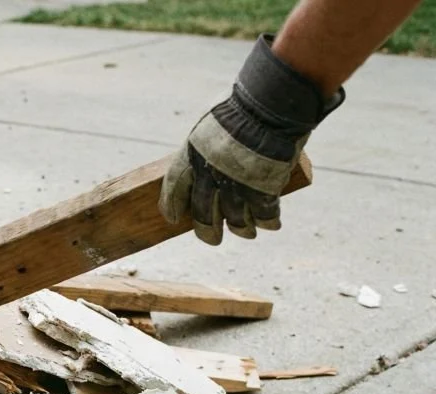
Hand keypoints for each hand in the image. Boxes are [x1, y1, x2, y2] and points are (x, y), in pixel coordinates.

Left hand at [159, 34, 343, 244]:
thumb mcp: (208, 124)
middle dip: (206, 231)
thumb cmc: (241, 108)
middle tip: (212, 239)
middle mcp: (209, 176)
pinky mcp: (263, 190)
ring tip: (247, 232)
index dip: (171, 207)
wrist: (271, 104)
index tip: (173, 218)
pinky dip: (268, 222)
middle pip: (203, 215)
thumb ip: (204, 148)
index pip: (173, 189)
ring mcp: (236, 186)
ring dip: (242, 230)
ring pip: (236, 221)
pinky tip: (271, 225)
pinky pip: (265, 215)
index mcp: (191, 156)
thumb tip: (205, 165)